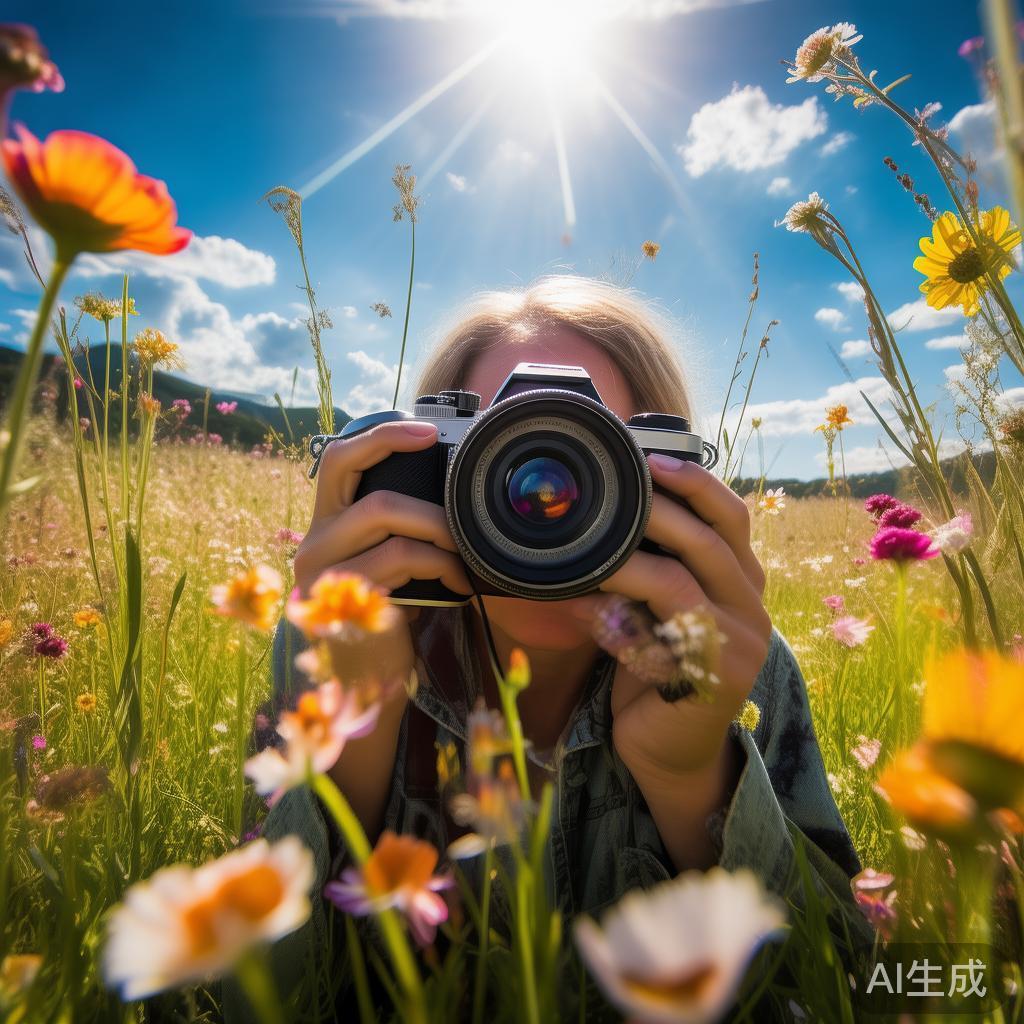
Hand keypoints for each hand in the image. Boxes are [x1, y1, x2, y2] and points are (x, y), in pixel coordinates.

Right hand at [293, 420, 472, 698]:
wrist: (359, 687)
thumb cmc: (380, 620)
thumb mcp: (383, 567)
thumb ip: (395, 531)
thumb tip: (450, 495)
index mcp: (323, 526)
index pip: (337, 459)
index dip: (382, 435)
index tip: (428, 431)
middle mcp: (313, 543)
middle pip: (362, 484)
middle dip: (426, 497)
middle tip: (464, 517)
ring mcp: (324, 571)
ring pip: (384, 516)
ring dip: (438, 529)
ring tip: (465, 553)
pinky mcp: (344, 597)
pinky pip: (400, 558)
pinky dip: (441, 564)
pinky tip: (460, 583)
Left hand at [571, 453, 770, 781]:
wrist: (671, 751)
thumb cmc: (658, 671)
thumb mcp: (656, 610)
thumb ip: (648, 569)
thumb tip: (594, 521)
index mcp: (740, 580)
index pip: (731, 516)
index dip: (694, 481)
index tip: (649, 457)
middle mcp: (749, 605)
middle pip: (712, 539)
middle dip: (661, 506)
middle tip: (615, 487)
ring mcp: (739, 643)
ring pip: (682, 581)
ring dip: (628, 558)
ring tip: (587, 544)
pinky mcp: (714, 678)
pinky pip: (658, 633)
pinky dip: (615, 614)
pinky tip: (581, 604)